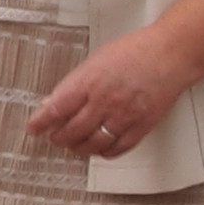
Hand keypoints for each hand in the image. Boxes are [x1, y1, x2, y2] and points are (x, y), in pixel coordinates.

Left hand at [27, 28, 196, 160]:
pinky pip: (118, 148)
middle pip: (72, 131)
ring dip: (79, 148)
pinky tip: (99, 149)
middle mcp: (105, 101)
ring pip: (93, 144)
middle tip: (54, 137)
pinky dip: (105, 152)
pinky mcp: (142, 126)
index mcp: (89, 82)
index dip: (41, 122)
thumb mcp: (95, 61)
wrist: (170, 54)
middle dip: (58, 138)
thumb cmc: (135, 52)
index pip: (57, 108)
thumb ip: (74, 84)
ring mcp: (124, 115)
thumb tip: (53, 102)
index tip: (34, 128)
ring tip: (74, 145)